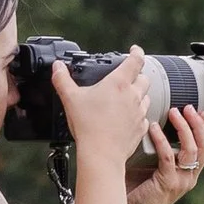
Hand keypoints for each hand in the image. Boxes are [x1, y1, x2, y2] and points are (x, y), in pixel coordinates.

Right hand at [52, 45, 156, 178]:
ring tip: (126, 98)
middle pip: (144, 78)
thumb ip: (62, 80)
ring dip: (139, 94)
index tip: (135, 50)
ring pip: (146, 97)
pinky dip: (138, 114)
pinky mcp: (141, 128)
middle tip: (128, 77)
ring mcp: (139, 112)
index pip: (136, 60)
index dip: (136, 52)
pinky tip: (127, 117)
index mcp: (119, 83)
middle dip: (137, 75)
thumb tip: (57, 67)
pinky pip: (144, 117)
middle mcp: (133, 95)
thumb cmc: (88, 126)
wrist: (101, 154)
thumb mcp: (70, 99)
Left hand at [126, 102, 203, 203]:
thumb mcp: (151, 165)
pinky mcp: (167, 184)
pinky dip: (162, 140)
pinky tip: (152, 128)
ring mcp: (180, 181)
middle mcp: (188, 177)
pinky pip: (168, 157)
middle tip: (187, 108)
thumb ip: (157, 149)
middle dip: (197, 124)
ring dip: (184, 128)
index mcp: (188, 173)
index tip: (200, 111)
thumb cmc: (135, 190)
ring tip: (173, 112)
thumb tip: (150, 121)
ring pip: (191, 149)